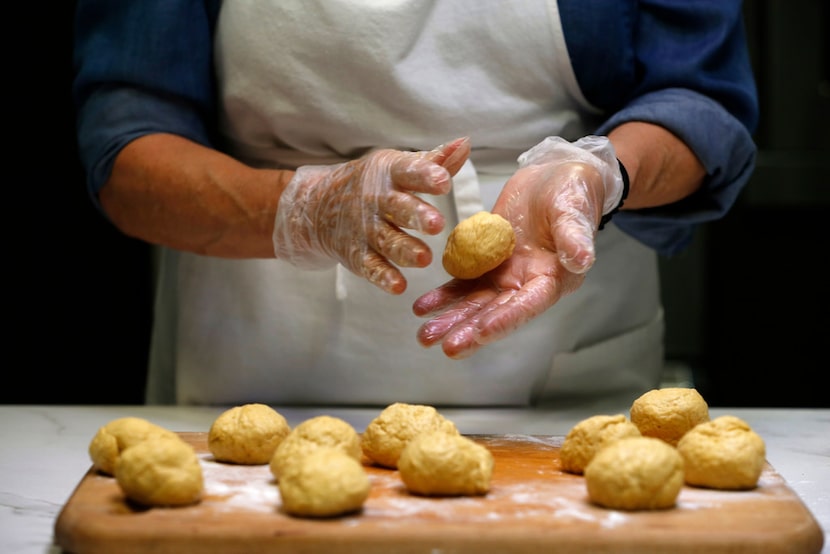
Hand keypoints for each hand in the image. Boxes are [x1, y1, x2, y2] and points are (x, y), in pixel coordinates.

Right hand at [273, 137, 470, 293]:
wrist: (319, 206)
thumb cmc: (374, 184)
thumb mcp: (398, 167)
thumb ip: (434, 161)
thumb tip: (465, 144)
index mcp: (390, 174)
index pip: (408, 171)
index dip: (426, 176)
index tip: (443, 181)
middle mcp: (376, 200)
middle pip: (397, 208)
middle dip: (416, 215)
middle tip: (437, 224)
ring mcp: (365, 229)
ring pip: (386, 240)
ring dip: (405, 250)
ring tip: (424, 259)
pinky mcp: (356, 254)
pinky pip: (370, 266)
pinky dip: (382, 277)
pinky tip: (398, 285)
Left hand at [413, 136, 622, 358]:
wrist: (553, 177)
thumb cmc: (571, 193)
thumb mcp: (574, 209)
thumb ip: (575, 235)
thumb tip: (582, 259)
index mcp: (552, 279)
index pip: (527, 305)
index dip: (504, 319)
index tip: (481, 332)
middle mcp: (526, 285)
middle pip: (495, 313)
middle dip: (470, 331)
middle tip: (445, 346)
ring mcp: (504, 276)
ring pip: (474, 304)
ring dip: (450, 319)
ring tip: (425, 336)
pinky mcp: (486, 263)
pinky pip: (462, 283)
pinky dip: (443, 296)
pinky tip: (422, 308)